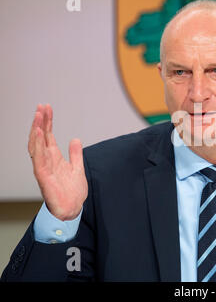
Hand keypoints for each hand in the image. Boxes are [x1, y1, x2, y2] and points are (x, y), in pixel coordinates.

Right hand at [28, 104, 87, 220]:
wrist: (72, 209)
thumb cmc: (72, 192)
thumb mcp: (78, 168)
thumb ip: (76, 154)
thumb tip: (75, 139)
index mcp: (54, 158)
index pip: (48, 136)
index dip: (47, 122)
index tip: (47, 108)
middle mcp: (46, 161)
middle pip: (41, 137)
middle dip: (40, 121)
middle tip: (41, 106)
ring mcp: (43, 168)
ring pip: (37, 145)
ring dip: (37, 130)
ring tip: (39, 116)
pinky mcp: (43, 176)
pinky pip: (39, 158)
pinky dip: (38, 145)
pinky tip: (40, 133)